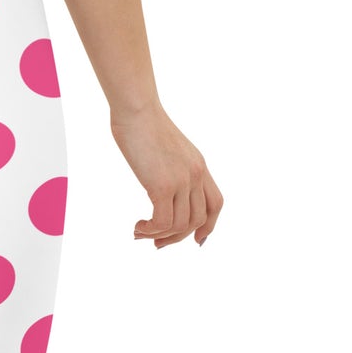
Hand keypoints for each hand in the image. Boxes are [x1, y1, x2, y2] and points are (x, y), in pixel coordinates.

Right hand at [111, 104, 223, 247]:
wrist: (136, 110)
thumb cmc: (143, 124)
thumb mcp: (167, 150)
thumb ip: (171, 168)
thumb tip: (162, 188)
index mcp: (199, 166)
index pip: (215, 203)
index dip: (209, 225)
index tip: (195, 239)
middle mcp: (195, 174)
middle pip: (198, 220)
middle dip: (177, 237)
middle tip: (156, 242)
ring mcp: (181, 180)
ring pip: (180, 225)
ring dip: (159, 235)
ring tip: (141, 232)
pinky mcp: (162, 185)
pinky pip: (162, 222)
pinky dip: (150, 230)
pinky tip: (138, 226)